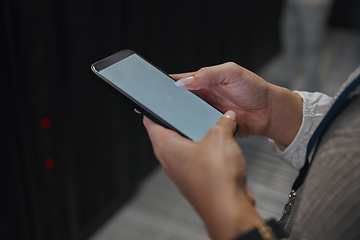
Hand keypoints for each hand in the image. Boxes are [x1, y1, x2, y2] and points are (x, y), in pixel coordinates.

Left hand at [143, 111, 261, 239]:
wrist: (229, 209)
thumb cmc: (216, 178)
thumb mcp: (220, 137)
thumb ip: (223, 123)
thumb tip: (227, 117)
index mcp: (166, 147)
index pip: (151, 123)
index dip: (152, 110)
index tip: (155, 102)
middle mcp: (170, 161)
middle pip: (169, 135)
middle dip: (181, 122)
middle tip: (192, 110)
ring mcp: (183, 173)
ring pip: (185, 149)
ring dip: (197, 138)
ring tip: (211, 127)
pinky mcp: (196, 181)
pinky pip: (198, 161)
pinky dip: (207, 153)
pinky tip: (222, 148)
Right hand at [172, 62, 302, 146]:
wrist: (268, 112)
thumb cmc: (253, 88)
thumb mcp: (231, 72)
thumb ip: (208, 74)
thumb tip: (185, 81)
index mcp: (203, 81)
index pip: (179, 80)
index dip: (166, 83)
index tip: (154, 86)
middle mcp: (201, 97)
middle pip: (178, 100)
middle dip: (168, 102)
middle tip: (160, 105)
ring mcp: (205, 113)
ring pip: (184, 116)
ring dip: (179, 117)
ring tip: (172, 118)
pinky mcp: (210, 127)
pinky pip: (196, 128)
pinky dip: (190, 129)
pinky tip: (187, 129)